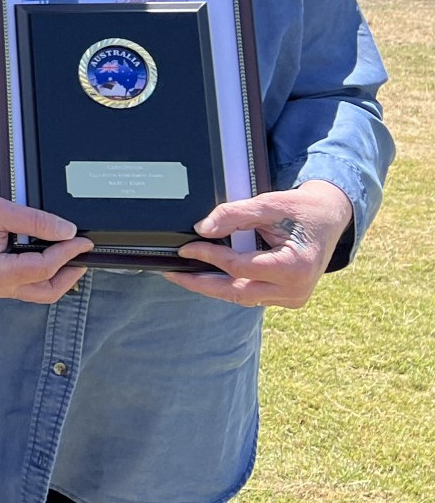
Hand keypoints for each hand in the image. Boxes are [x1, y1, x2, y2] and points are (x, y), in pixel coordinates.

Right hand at [0, 173, 91, 303]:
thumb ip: (36, 222)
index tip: (83, 241)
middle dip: (69, 275)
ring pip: (37, 293)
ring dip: (57, 279)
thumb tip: (66, 231)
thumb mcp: (1, 211)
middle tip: (83, 256)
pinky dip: (42, 276)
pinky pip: (25, 287)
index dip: (68, 253)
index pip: (44, 268)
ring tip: (70, 258)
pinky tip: (49, 260)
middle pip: (46, 292)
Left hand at [167, 181, 353, 308]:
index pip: (239, 268)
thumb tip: (201, 229)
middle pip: (236, 291)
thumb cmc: (303, 210)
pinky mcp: (288, 298)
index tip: (185, 248)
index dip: (209, 257)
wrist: (331, 218)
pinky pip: (252, 295)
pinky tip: (208, 276)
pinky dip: (230, 285)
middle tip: (172, 275)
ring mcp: (293, 298)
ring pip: (242, 297)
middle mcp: (295, 289)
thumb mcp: (269, 204)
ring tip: (183, 276)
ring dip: (212, 287)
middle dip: (200, 284)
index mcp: (294, 267)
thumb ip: (235, 215)